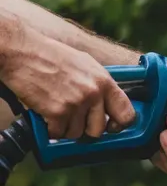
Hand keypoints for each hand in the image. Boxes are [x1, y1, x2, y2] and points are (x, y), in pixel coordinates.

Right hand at [0, 27, 135, 138]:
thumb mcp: (85, 64)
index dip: (119, 125)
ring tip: (55, 111)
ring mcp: (76, 103)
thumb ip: (99, 85)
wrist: (22, 52)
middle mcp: (94, 93)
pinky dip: (50, 129)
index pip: (126, 114)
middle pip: (98, 130)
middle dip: (85, 129)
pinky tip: (46, 116)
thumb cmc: (51, 56)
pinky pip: (58, 134)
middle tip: (73, 120)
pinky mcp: (57, 112)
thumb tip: (108, 105)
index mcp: (104, 81)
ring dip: (65, 128)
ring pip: (77, 134)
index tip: (112, 127)